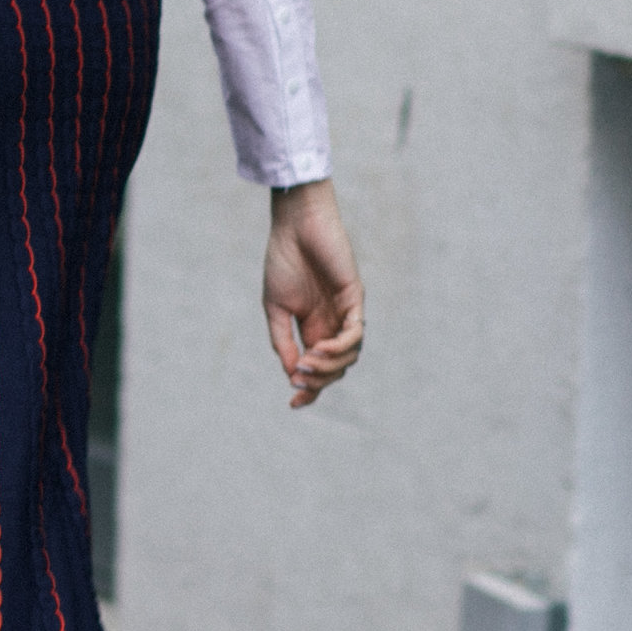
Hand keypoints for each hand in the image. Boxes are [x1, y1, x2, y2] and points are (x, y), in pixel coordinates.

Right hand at [263, 179, 363, 407]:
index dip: (309, 390)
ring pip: (349, 356)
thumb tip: (293, 375)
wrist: (295, 226)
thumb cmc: (284, 260)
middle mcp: (332, 324)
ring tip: (307, 362)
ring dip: (328, 367)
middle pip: (335, 369)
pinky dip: (339, 347)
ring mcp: (346, 312)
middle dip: (318, 380)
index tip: (293, 404)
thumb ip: (283, 341)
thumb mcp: (275, 308)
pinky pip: (356, 334)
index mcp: (313, 328)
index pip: (317, 369)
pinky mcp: (355, 299)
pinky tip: (319, 349)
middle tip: (298, 377)